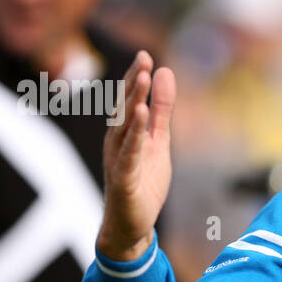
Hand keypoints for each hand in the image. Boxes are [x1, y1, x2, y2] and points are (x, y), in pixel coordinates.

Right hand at [97, 50, 174, 260]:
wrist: (132, 225)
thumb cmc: (143, 181)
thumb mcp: (159, 141)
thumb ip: (162, 110)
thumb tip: (164, 73)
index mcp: (124, 132)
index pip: (129, 100)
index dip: (136, 78)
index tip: (145, 55)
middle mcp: (116, 142)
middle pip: (124, 108)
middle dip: (133, 83)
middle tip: (143, 59)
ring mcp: (118, 160)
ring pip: (124, 127)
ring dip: (133, 102)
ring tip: (142, 79)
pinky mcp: (123, 179)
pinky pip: (129, 153)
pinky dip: (135, 134)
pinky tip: (142, 117)